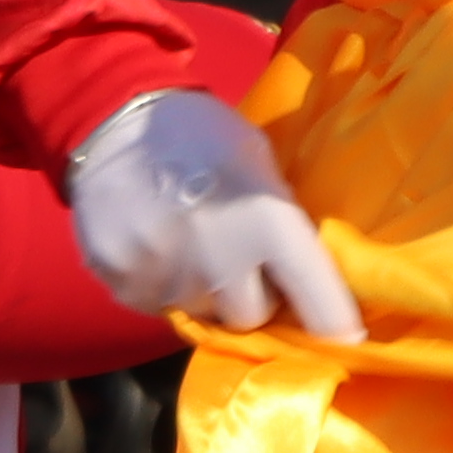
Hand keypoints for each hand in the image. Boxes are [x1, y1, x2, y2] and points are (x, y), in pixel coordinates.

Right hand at [65, 87, 362, 343]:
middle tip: (238, 260)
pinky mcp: (122, 283)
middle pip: (251, 317)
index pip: (319, 304)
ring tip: (189, 246)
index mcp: (268, 223)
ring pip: (202, 312)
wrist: (111, 117)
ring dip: (203, 289)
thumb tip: (301, 277)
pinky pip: (156, 305)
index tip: (342, 335)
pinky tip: (154, 245)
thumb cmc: (201, 133)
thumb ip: (282, 219)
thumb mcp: (258, 162)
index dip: (334, 324)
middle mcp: (219, 260)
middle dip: (251, 295)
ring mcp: (166, 276)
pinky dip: (160, 284)